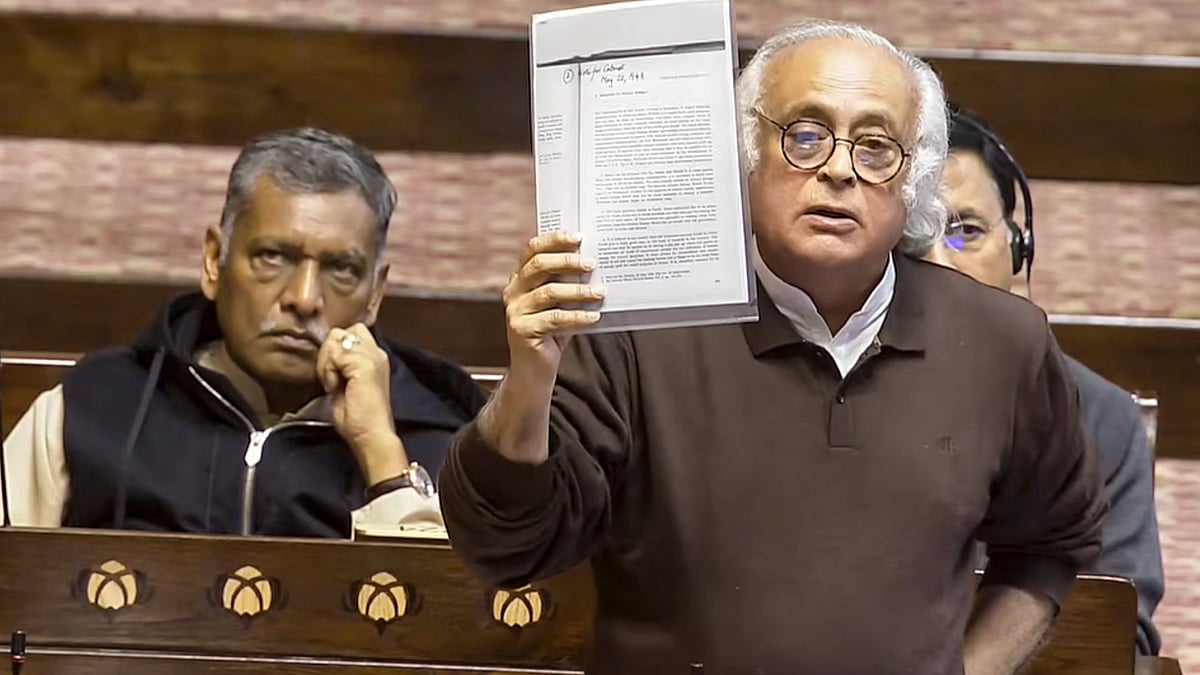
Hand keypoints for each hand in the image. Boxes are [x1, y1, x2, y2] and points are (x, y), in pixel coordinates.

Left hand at [316, 324, 407, 484]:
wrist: (370, 435)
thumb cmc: (358, 418)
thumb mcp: (346, 383)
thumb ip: (340, 363)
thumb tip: (327, 351)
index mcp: (374, 357)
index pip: (350, 332)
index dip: (335, 348)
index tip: (334, 374)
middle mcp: (377, 352)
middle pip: (341, 331)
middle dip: (329, 351)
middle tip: (331, 377)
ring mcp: (372, 356)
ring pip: (336, 339)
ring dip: (327, 362)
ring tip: (333, 383)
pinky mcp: (365, 364)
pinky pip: (335, 354)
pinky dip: (328, 370)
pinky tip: (334, 387)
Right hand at [503, 231, 605, 384]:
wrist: (534, 371)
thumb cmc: (551, 333)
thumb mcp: (558, 303)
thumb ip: (567, 284)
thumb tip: (595, 265)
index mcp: (520, 278)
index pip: (533, 249)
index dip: (554, 240)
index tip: (578, 237)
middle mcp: (513, 291)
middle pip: (539, 266)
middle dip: (567, 261)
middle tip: (591, 264)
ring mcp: (515, 311)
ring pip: (549, 292)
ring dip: (578, 291)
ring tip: (601, 292)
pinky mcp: (522, 330)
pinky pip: (554, 319)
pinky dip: (577, 317)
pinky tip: (594, 317)